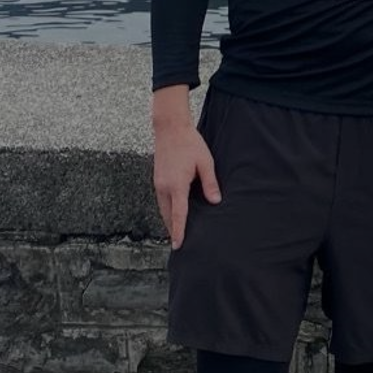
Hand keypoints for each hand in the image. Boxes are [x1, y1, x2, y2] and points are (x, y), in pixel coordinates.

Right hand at [152, 115, 220, 248]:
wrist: (170, 128)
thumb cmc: (189, 143)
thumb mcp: (205, 162)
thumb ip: (210, 183)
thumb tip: (215, 201)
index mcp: (176, 184)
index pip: (178, 214)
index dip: (179, 231)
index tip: (178, 245)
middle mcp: (163, 187)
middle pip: (167, 215)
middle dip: (173, 229)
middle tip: (182, 242)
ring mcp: (158, 183)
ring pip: (163, 208)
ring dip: (170, 220)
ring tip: (179, 230)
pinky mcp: (157, 179)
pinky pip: (161, 200)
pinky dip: (167, 209)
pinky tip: (176, 211)